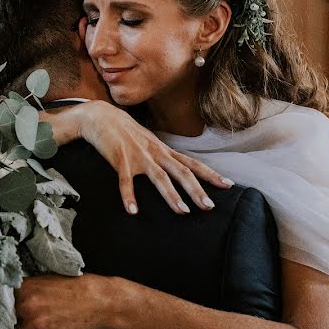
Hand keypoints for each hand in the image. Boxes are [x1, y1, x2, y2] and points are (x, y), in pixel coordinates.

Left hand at [11, 273, 112, 328]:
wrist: (97, 301)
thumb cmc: (77, 287)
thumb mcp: (48, 279)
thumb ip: (29, 287)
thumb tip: (15, 294)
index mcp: (26, 286)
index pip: (2, 296)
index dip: (3, 301)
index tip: (2, 305)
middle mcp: (26, 304)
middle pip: (6, 314)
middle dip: (11, 314)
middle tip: (15, 315)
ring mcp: (33, 322)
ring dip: (17, 328)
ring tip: (22, 326)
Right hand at [46, 101, 232, 214]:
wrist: (100, 116)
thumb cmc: (125, 131)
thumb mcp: (148, 142)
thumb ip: (160, 155)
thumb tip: (175, 169)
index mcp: (163, 150)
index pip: (192, 163)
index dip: (211, 174)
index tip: (228, 185)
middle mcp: (156, 153)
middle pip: (182, 172)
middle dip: (197, 190)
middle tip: (210, 207)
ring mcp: (139, 156)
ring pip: (160, 178)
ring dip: (172, 196)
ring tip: (182, 212)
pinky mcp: (120, 160)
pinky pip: (125, 181)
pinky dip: (129, 196)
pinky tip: (132, 211)